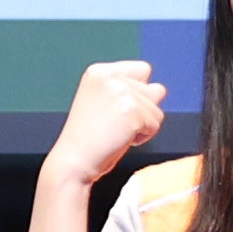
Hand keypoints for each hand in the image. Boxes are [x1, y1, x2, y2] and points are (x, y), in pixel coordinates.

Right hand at [43, 60, 168, 189]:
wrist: (73, 162)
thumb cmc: (88, 138)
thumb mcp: (100, 101)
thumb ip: (125, 88)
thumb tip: (159, 89)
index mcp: (99, 72)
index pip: (142, 70)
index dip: (137, 94)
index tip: (115, 111)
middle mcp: (110, 77)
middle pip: (154, 90)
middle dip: (142, 110)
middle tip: (115, 124)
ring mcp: (122, 92)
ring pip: (157, 108)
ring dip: (143, 124)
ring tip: (118, 132)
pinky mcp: (132, 111)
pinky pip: (155, 125)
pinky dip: (143, 137)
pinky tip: (120, 139)